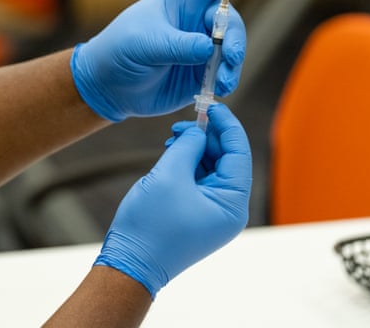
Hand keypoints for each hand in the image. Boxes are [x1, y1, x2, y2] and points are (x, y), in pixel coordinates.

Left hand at [71, 0, 279, 120]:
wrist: (108, 86)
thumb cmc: (119, 51)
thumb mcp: (144, 43)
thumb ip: (176, 45)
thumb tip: (208, 49)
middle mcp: (196, 19)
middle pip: (231, 20)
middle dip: (236, 38)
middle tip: (231, 56)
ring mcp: (201, 46)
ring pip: (232, 48)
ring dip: (233, 63)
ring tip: (224, 80)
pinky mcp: (202, 71)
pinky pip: (225, 71)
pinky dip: (228, 79)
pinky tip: (220, 88)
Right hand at [94, 104, 251, 296]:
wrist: (130, 262)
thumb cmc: (150, 225)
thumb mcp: (169, 175)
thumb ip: (187, 146)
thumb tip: (198, 131)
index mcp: (231, 203)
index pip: (239, 153)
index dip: (227, 125)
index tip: (212, 106)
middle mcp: (228, 209)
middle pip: (227, 160)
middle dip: (207, 137)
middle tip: (184, 121)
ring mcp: (212, 213)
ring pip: (211, 168)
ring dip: (195, 149)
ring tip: (172, 139)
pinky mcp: (196, 213)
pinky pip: (199, 180)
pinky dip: (188, 163)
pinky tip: (171, 154)